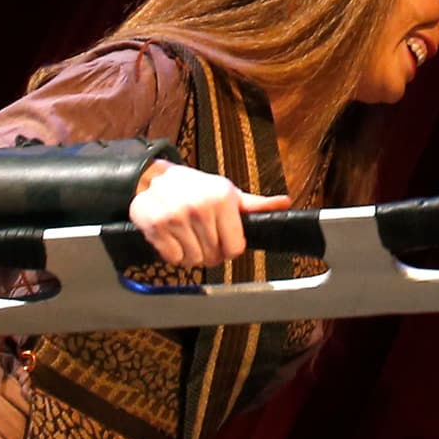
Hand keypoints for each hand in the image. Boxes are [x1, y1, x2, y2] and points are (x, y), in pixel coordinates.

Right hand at [129, 161, 292, 268]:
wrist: (154, 179)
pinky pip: (172, 258)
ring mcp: (176, 216)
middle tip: (202, 238)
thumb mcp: (227, 193)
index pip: (235, 247)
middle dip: (210, 253)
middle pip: (214, 256)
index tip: (223, 241)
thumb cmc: (195, 188)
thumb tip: (284, 203)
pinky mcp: (155, 225)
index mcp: (223, 197)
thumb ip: (254, 205)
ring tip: (187, 237)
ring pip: (193, 260)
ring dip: (191, 255)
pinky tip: (173, 238)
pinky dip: (173, 254)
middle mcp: (200, 206)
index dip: (230, 248)